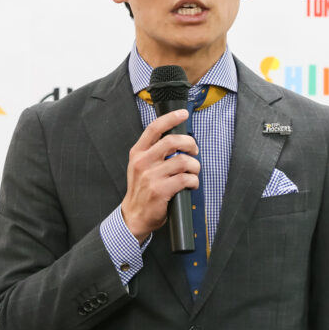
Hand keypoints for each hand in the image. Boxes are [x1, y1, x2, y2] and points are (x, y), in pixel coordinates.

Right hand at [121, 109, 199, 242]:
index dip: (170, 118)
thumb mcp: (140, 166)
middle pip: (172, 141)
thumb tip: (178, 140)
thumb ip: (154, 152)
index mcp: (138, 153)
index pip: (154, 128)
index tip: (183, 113)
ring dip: (194, 166)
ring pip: (183, 161)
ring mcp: (151, 176)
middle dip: (189, 143)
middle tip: (194, 150)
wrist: (134, 216)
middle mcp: (143, 162)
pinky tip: (191, 184)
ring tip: (193, 172)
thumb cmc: (142, 190)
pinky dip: (193, 181)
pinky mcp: (160, 190)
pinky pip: (185, 178)